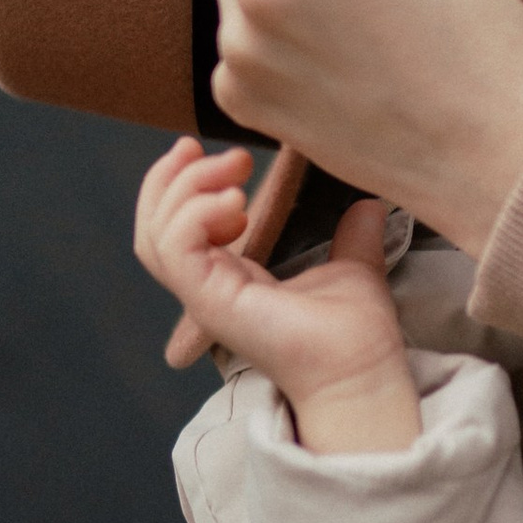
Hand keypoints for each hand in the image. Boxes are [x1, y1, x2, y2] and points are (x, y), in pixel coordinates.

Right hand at [134, 143, 420, 449]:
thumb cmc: (356, 335)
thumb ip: (352, 236)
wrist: (362, 370)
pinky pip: (176, 248)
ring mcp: (206, 297)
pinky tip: (238, 202)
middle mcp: (210, 289)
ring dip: (187, 188)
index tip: (213, 151)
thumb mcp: (353, 267)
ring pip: (156, 236)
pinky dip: (196, 213)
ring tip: (238, 173)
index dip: (182, 185)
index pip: (177, 229)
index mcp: (232, 280)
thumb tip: (369, 205)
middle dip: (176, 177)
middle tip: (229, 154)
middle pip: (154, 228)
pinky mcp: (210, 302)